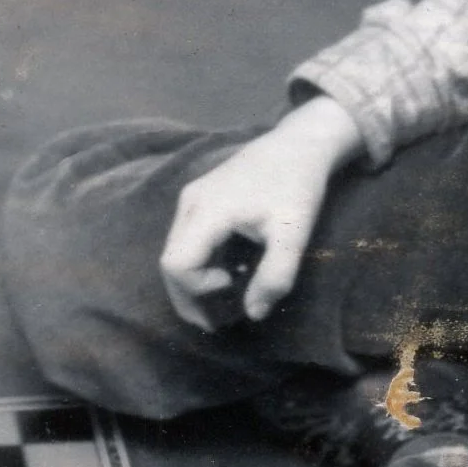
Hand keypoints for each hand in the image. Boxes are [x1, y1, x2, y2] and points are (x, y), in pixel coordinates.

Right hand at [158, 96, 363, 329]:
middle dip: (189, 296)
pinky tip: (230, 268)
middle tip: (217, 322)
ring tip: (230, 290)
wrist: (298, 145)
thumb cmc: (297, 187)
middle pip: (170, 261)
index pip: (177, 264)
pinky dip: (200, 262)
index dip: (196, 291)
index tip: (233, 290)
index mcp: (208, 210)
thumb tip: (253, 314)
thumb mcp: (294, 234)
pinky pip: (186, 238)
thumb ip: (276, 277)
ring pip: (176, 251)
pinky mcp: (199, 196)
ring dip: (195, 279)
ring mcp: (192, 197)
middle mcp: (191, 202)